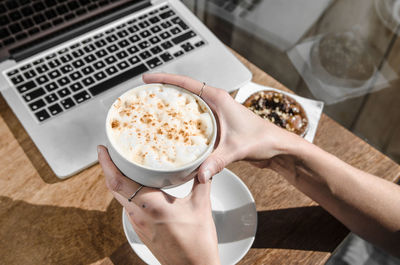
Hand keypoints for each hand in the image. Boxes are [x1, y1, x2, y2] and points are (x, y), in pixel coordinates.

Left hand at [97, 145, 219, 264]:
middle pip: (114, 188)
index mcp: (152, 207)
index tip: (102, 149)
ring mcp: (138, 225)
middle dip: (109, 168)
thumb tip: (204, 166)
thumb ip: (202, 182)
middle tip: (111, 151)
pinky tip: (137, 187)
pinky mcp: (141, 231)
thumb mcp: (202, 207)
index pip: (119, 182)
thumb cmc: (197, 243)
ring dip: (117, 180)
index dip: (107, 164)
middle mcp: (139, 216)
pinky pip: (128, 207)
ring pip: (120, 198)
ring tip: (123, 165)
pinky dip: (127, 193)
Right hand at [142, 73, 302, 181]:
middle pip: (184, 93)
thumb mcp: (236, 149)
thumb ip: (217, 161)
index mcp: (218, 99)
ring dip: (171, 109)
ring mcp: (214, 114)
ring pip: (187, 107)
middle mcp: (215, 103)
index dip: (165, 79)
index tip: (147, 80)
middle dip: (163, 93)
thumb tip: (199, 174)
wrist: (276, 147)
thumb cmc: (262, 139)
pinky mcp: (216, 126)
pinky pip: (193, 122)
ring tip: (151, 114)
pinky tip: (171, 134)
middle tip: (144, 98)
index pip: (187, 83)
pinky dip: (181, 125)